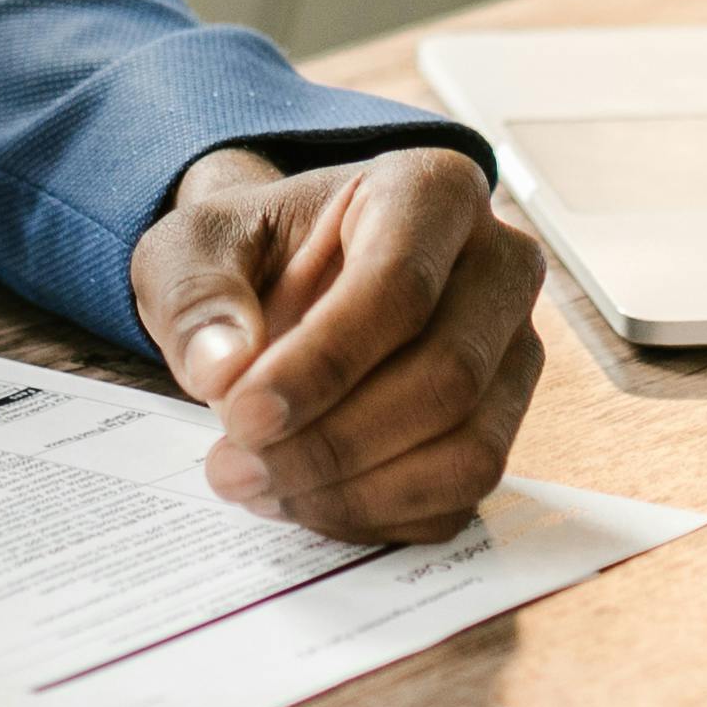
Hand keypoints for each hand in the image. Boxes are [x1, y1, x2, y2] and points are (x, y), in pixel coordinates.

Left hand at [133, 142, 550, 543]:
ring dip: (357, 491)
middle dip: (333, 442)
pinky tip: (304, 499)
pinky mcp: (504, 423)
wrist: (286, 281)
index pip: (400, 287)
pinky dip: (378, 515)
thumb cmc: (252, 255)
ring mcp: (514, 351)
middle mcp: (500, 265)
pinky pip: (461, 496)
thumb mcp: (191, 249)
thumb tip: (223, 368)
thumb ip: (195, 295)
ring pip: (469, 450)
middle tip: (234, 469)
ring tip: (261, 488)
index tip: (241, 415)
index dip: (322, 365)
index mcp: (433, 191)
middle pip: (447, 377)